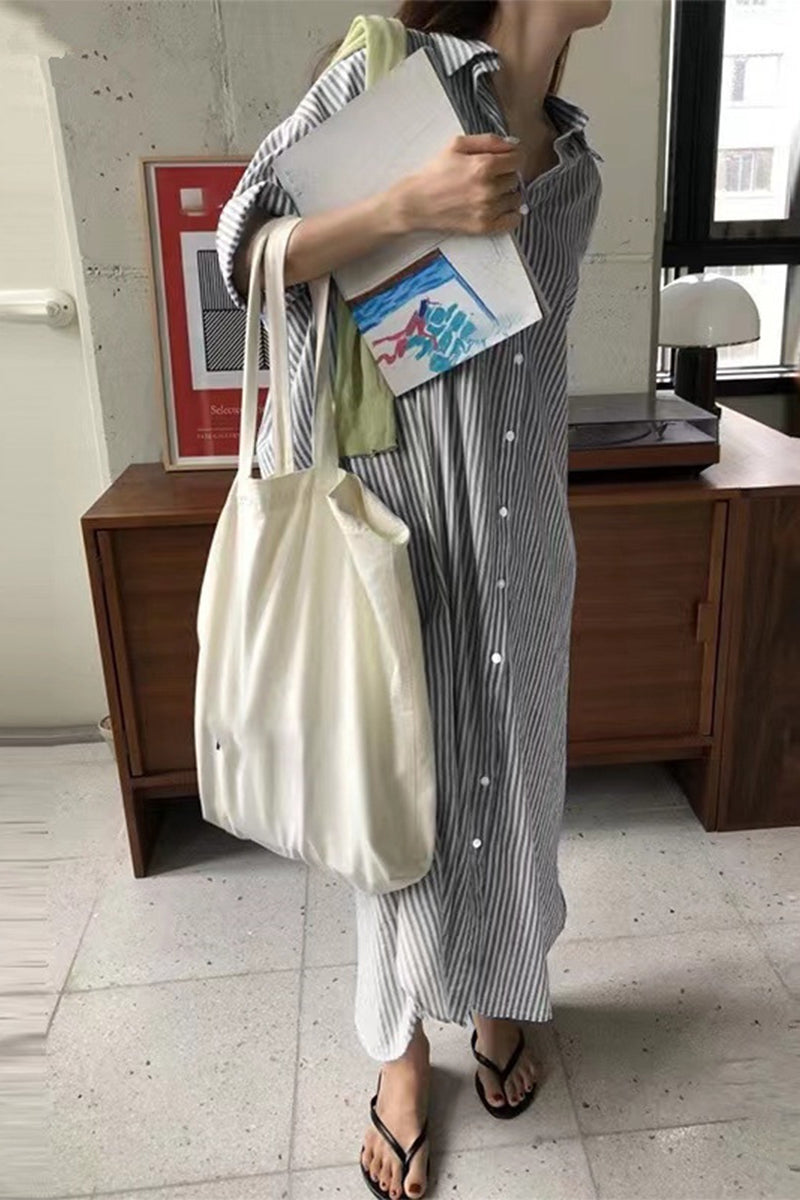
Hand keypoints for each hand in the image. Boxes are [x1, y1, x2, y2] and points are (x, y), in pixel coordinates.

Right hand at [391, 134, 524, 235]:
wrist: (416, 203)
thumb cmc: (434, 174)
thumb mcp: (457, 145)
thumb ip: (488, 141)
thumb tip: (513, 144)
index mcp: (483, 166)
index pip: (519, 159)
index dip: (513, 157)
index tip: (506, 160)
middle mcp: (488, 189)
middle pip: (516, 179)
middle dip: (506, 175)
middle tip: (491, 177)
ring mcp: (487, 210)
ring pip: (516, 199)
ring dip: (508, 194)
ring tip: (491, 192)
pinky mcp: (484, 227)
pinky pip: (513, 221)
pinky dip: (511, 214)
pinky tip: (500, 208)